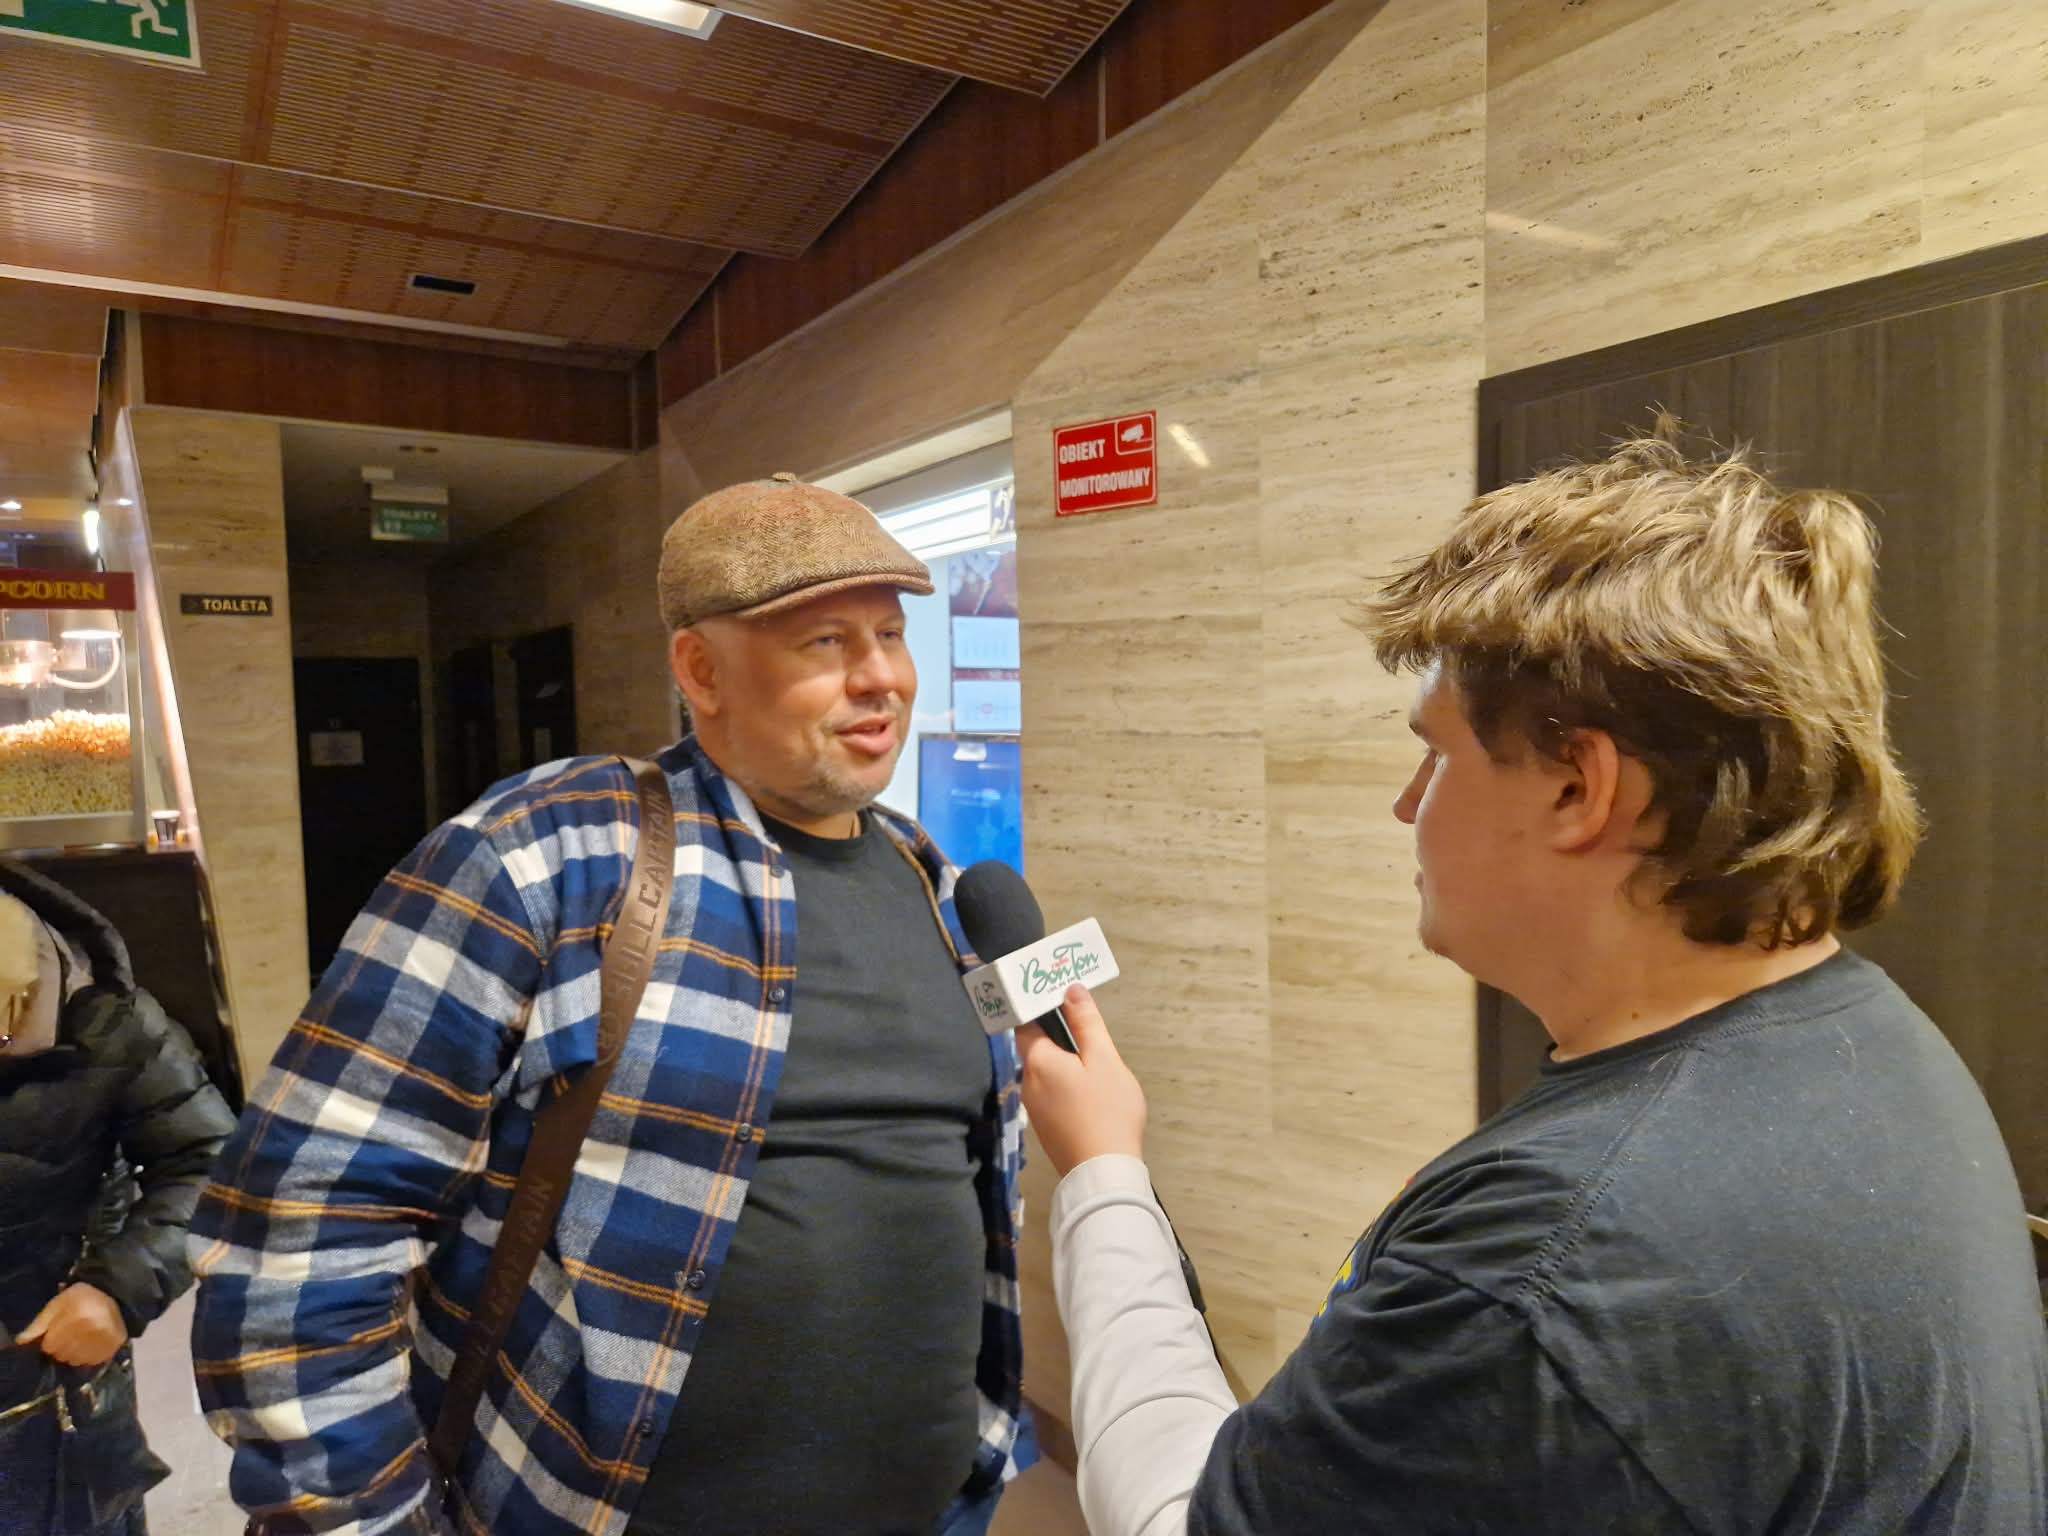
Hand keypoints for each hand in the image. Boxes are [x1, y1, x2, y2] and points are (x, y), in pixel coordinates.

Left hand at [19, 1283, 127, 1367]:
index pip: (49, 1345)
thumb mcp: (58, 1303)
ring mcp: (105, 1339)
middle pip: (61, 1355)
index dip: (50, 1340)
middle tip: (68, 1336)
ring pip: (75, 1361)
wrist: (116, 1295)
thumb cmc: (82, 1298)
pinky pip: (90, 1362)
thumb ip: (40, 1322)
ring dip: (72, 1354)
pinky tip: (89, 1345)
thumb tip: (21, 1341)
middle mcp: (93, 1329)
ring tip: (79, 1340)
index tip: (56, 1332)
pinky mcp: (114, 1347)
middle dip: (60, 1348)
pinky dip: (86, 1357)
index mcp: (77, 1316)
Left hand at [1018, 985, 1147, 1177]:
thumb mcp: (1104, 1060)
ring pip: (1046, 1073)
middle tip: (1092, 1037)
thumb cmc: (1107, 1110)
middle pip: (1037, 1049)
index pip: (1027, 1023)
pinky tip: (1091, 1096)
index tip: (1066, 1004)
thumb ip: (1086, 1023)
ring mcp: (1034, 1108)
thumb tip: (1070, 990)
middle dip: (1061, 1040)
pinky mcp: (1045, 1128)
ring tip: (1097, 1068)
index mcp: (1037, 1061)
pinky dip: (1067, 1087)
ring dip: (1066, 1065)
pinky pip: (1052, 1094)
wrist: (1104, 1172)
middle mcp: (1027, 1082)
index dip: (1043, 1010)